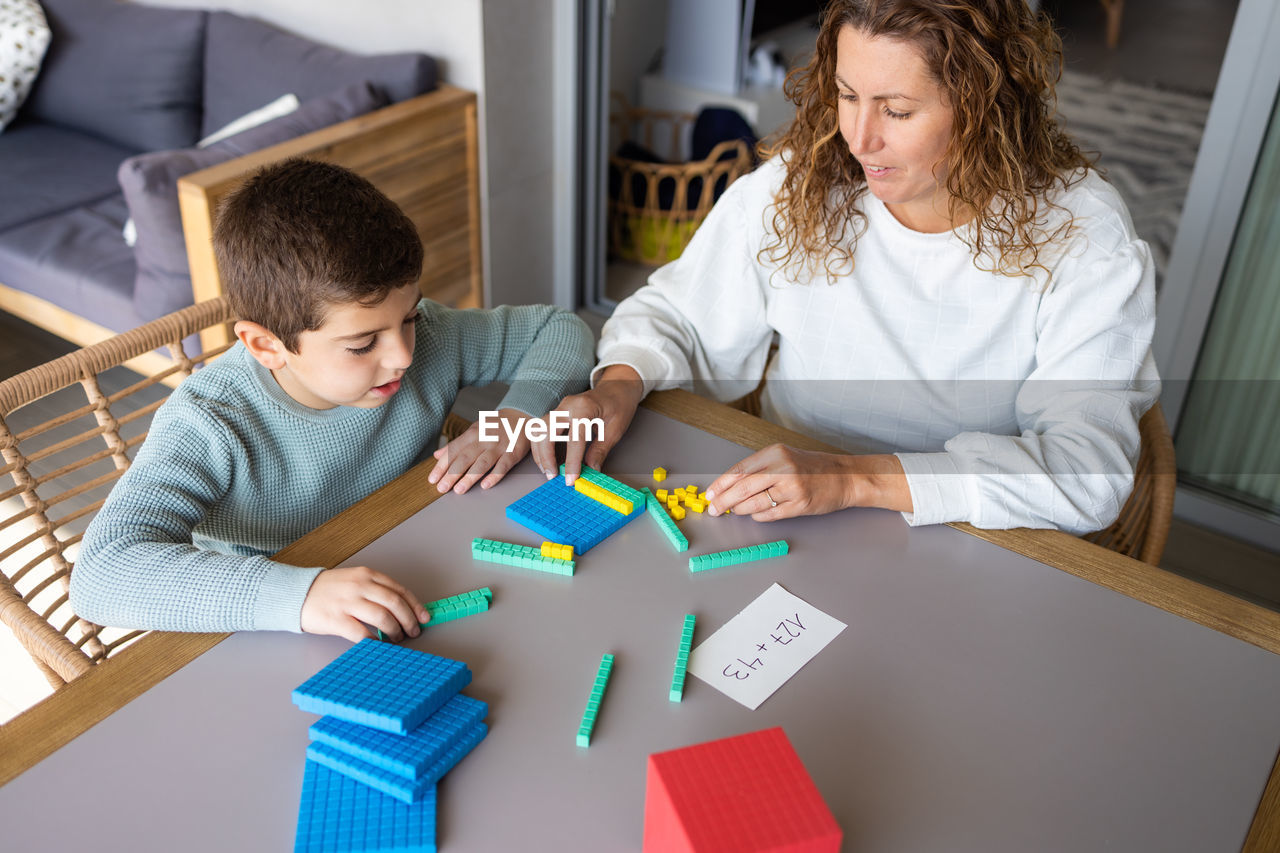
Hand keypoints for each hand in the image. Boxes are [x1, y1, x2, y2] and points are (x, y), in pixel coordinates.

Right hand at [300, 565, 428, 642]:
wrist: (296, 593)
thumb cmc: (328, 589)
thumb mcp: (354, 580)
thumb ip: (375, 590)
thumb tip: (401, 608)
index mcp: (367, 575)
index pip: (399, 590)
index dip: (415, 605)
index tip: (424, 617)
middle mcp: (360, 587)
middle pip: (394, 604)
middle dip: (409, 620)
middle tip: (413, 632)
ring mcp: (348, 603)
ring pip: (382, 618)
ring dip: (394, 631)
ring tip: (396, 638)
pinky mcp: (336, 620)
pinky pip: (362, 633)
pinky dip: (374, 641)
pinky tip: (378, 645)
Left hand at [430, 407, 530, 493]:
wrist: (521, 415)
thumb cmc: (494, 425)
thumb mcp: (473, 429)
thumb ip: (456, 444)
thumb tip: (437, 455)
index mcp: (472, 434)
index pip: (453, 451)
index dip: (442, 466)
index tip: (433, 479)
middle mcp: (484, 439)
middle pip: (465, 458)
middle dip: (452, 474)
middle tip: (442, 488)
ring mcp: (499, 447)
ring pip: (482, 463)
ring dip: (469, 477)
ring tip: (459, 490)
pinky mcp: (513, 453)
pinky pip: (503, 466)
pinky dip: (494, 476)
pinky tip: (485, 485)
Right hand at [534, 364, 644, 484]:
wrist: (617, 387)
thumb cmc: (619, 404)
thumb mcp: (615, 430)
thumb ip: (600, 450)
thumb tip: (590, 470)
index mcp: (585, 408)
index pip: (574, 439)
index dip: (572, 462)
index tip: (571, 479)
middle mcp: (567, 405)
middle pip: (546, 432)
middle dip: (546, 457)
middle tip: (552, 476)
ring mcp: (560, 407)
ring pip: (539, 430)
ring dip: (540, 452)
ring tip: (548, 470)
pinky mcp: (557, 412)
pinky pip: (542, 428)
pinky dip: (541, 445)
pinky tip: (547, 459)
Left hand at [704, 444, 912, 519]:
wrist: (845, 477)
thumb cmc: (812, 467)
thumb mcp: (784, 458)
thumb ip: (760, 469)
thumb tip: (730, 485)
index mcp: (775, 453)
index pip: (740, 470)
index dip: (721, 484)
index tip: (710, 494)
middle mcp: (783, 468)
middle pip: (743, 488)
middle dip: (724, 500)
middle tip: (714, 509)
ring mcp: (792, 488)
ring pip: (754, 503)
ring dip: (740, 509)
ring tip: (733, 511)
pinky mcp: (800, 505)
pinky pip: (770, 514)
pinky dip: (758, 515)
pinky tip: (754, 514)